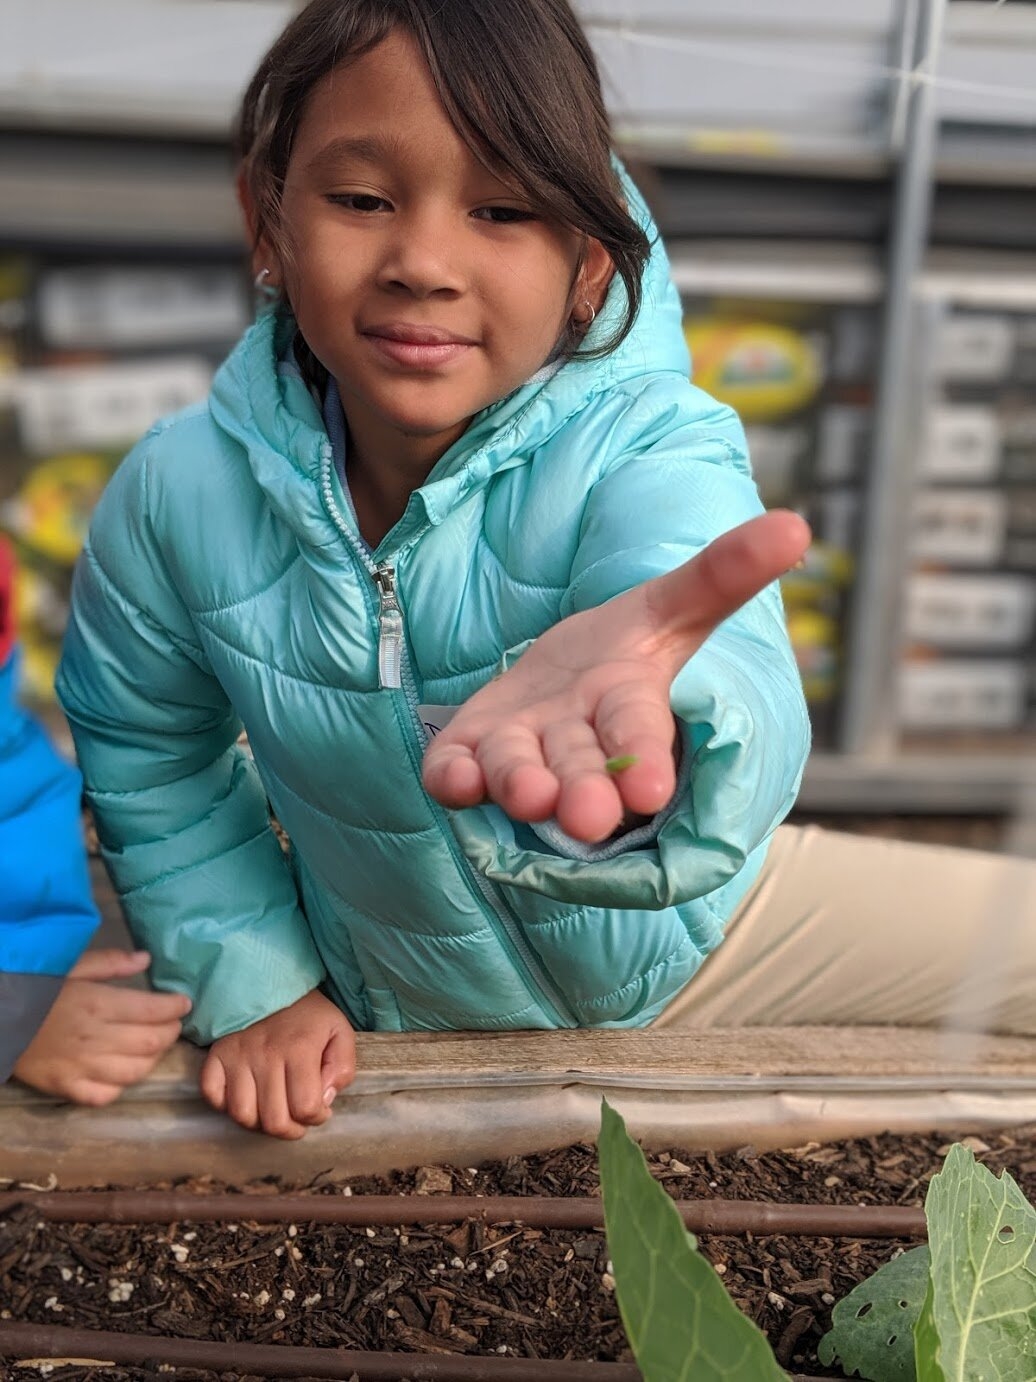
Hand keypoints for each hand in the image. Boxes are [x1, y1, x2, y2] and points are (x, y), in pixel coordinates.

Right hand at [12, 949, 191, 1105]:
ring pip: (135, 1072)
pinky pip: (105, 1096)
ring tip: (156, 1046)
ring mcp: (81, 1069)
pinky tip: (125, 1072)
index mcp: (98, 1004)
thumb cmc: (35, 988)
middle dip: (171, 1032)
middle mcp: (95, 1040)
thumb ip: (110, 962)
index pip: (154, 1011)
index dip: (175, 1008)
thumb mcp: (71, 965)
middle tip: (174, 1023)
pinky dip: (122, 1086)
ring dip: (154, 1059)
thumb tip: (146, 960)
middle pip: (151, 1043)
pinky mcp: (66, 1088)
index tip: (184, 1002)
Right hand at [199, 989, 354, 1140]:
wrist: (273, 984)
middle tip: (297, 1118)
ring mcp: (237, 1056)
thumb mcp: (340, 1032)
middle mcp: (265, 1054)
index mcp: (299, 1049)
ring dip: (260, 1122)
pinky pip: (213, 1096)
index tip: (320, 1108)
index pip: (306, 1108)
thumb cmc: (309, 1016)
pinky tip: (246, 1097)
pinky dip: (226, 1106)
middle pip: (273, 1120)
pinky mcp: (216, 1055)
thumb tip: (325, 1099)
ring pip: (242, 1115)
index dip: (317, 1117)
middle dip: (291, 1129)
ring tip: (273, 1109)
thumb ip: (343, 1068)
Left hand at [423, 510, 809, 842]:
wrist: (554, 679)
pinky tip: (450, 778)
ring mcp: (521, 748)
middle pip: (579, 765)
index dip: (641, 758)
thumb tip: (795, 524)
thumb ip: (723, 573)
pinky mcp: (470, 751)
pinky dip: (451, 777)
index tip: (648, 793)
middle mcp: (575, 739)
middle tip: (586, 817)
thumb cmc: (623, 651)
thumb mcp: (671, 604)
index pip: (638, 732)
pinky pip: (456, 769)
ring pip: (517, 771)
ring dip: (519, 784)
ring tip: (527, 796)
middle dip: (584, 790)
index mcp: (629, 706)